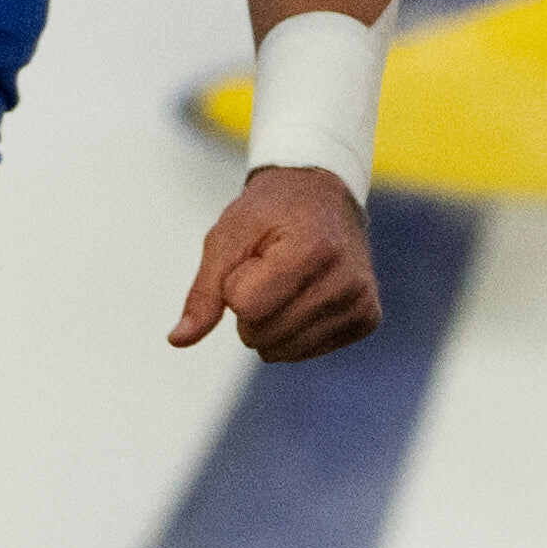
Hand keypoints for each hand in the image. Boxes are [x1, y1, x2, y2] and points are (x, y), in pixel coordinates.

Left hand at [170, 164, 383, 361]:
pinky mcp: (367, 320)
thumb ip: (204, 291)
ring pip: (281, 351)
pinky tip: (305, 296)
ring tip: (287, 282)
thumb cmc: (271, 212)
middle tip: (270, 268)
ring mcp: (361, 303)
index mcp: (314, 251)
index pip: (245, 306)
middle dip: (250, 308)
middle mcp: (346, 282)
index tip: (254, 256)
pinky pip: (304, 352)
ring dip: (268, 323)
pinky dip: (291, 331)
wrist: (324, 194)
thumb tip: (179, 340)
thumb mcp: (228, 236)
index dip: (235, 284)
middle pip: (261, 334)